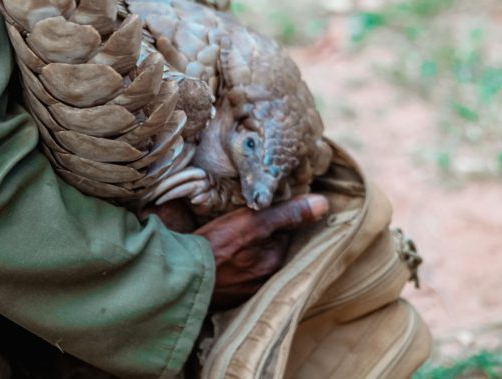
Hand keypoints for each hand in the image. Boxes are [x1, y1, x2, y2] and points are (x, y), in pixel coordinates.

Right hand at [194, 194, 328, 308]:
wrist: (178, 277)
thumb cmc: (215, 247)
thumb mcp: (252, 222)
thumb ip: (286, 213)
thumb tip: (323, 204)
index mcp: (275, 263)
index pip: (284, 232)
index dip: (273, 217)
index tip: (259, 209)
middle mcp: (266, 282)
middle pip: (269, 248)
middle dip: (261, 236)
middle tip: (243, 222)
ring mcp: (245, 291)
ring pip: (253, 262)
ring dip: (246, 250)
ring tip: (230, 239)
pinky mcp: (226, 296)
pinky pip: (237, 275)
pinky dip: (232, 264)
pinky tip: (220, 256)